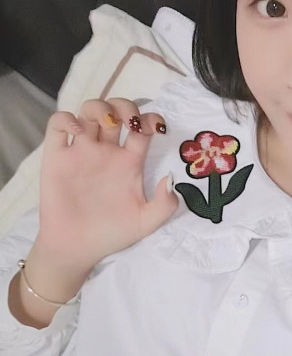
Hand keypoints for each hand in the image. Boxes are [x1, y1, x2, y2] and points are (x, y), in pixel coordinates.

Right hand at [37, 97, 177, 270]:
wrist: (78, 249)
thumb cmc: (112, 234)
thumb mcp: (146, 223)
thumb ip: (164, 204)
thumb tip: (170, 178)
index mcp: (129, 162)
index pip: (142, 128)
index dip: (151, 119)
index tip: (157, 126)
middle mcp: (106, 152)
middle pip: (116, 111)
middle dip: (126, 106)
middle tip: (130, 120)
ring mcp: (81, 152)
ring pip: (88, 112)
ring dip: (99, 106)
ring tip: (109, 122)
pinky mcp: (57, 157)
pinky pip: (57, 125)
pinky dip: (65, 119)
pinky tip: (77, 130)